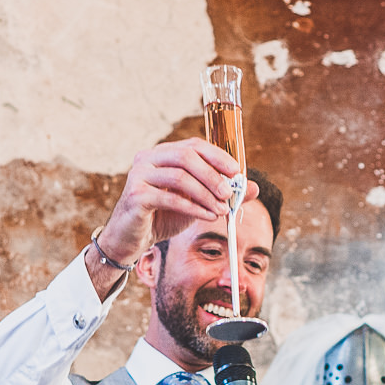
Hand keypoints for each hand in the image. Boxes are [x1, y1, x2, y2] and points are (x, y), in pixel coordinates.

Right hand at [97, 139, 241, 265]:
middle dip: (212, 175)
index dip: (217, 156)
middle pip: (186, 156)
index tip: (236, 172)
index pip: (193, 145)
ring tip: (222, 210)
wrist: (131, 239)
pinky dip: (193, 208)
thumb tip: (254, 187)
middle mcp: (148, 158)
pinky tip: (208, 217)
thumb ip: (221, 193)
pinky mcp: (135, 196)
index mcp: (162, 153)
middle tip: (229, 193)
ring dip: (205, 194)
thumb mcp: (196, 202)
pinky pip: (170, 198)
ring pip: (179, 177)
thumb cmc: (163, 216)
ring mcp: (139, 175)